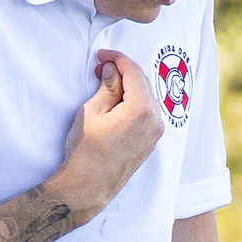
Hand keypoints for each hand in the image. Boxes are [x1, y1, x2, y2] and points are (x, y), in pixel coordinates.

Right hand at [52, 49, 167, 213]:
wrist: (88, 186)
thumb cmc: (86, 150)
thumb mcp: (92, 111)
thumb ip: (107, 87)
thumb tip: (112, 70)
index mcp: (141, 110)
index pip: (133, 72)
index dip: (117, 58)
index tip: (102, 55)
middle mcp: (155, 120)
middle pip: (143, 82)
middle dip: (123, 70)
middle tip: (101, 67)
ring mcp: (156, 132)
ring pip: (147, 96)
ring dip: (129, 85)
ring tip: (107, 83)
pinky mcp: (152, 141)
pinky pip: (147, 111)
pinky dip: (135, 100)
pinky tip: (118, 99)